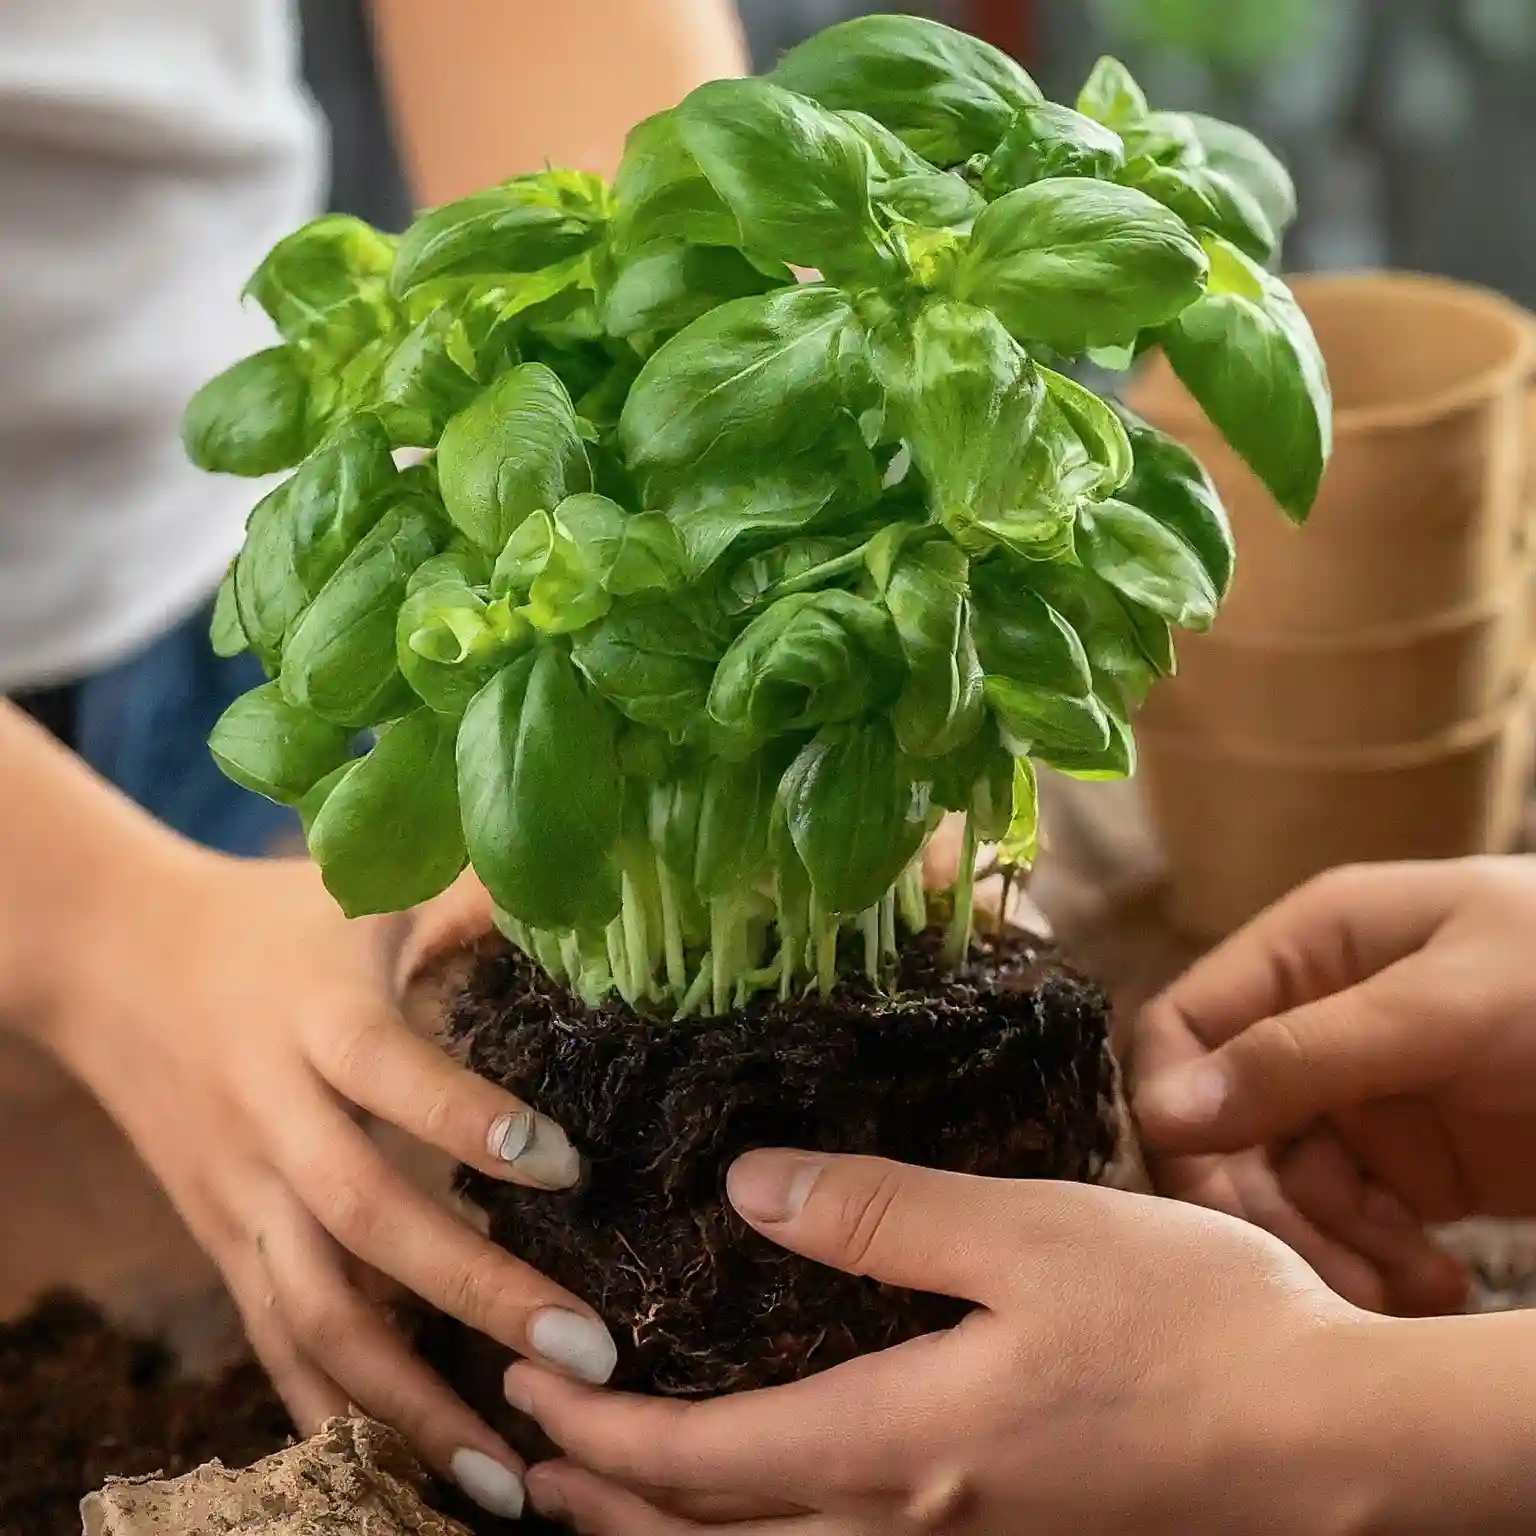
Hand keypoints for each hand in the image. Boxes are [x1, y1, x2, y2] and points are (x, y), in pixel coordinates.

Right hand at [23, 846, 614, 1519]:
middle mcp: (275, 1118)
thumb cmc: (267, 919)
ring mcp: (240, 1194)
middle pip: (365, 1221)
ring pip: (315, 1313)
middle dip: (475, 1293)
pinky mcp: (222, 1242)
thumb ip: (470, 889)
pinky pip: (274, 1343)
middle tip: (586, 1352)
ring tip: (509, 1477)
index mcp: (317, 1019)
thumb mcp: (361, 883)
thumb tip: (583, 871)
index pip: (393, 1077)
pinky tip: (403, 1481)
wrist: (113, 960)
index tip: (569, 1166)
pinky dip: (334, 1413)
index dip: (474, 1125)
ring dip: (407, 1401)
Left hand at [502, 1150, 1368, 1534]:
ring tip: (600, 1496)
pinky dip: (757, 1530)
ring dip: (669, 1532)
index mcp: (897, 1444)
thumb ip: (879, 1215)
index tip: (526, 1382)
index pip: (701, 1460)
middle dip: (605, 1498)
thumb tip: (746, 1185)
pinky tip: (766, 1492)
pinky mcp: (1001, 1533)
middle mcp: (909, 1519)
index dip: (600, 1431)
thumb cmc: (1181, 1326)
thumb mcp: (1024, 1234)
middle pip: (716, 1535)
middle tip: (524, 1450)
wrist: (1320, 1436)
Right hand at [1134, 857, 1535, 1317]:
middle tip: (1310, 1271)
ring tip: (1398, 1290)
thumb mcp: (1448, 1007)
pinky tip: (1431, 1285)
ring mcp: (1365, 1098)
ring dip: (1323, 1246)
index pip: (1185, 1025)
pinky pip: (1350, 1223)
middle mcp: (1318, 1023)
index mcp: (1310, 950)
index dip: (1176, 1103)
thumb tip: (1161, 1109)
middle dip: (1257, 1200)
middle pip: (1223, 1121)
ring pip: (1282, 1185)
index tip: (1203, 1183)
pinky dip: (1374, 1262)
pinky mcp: (1414, 1166)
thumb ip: (1306, 1053)